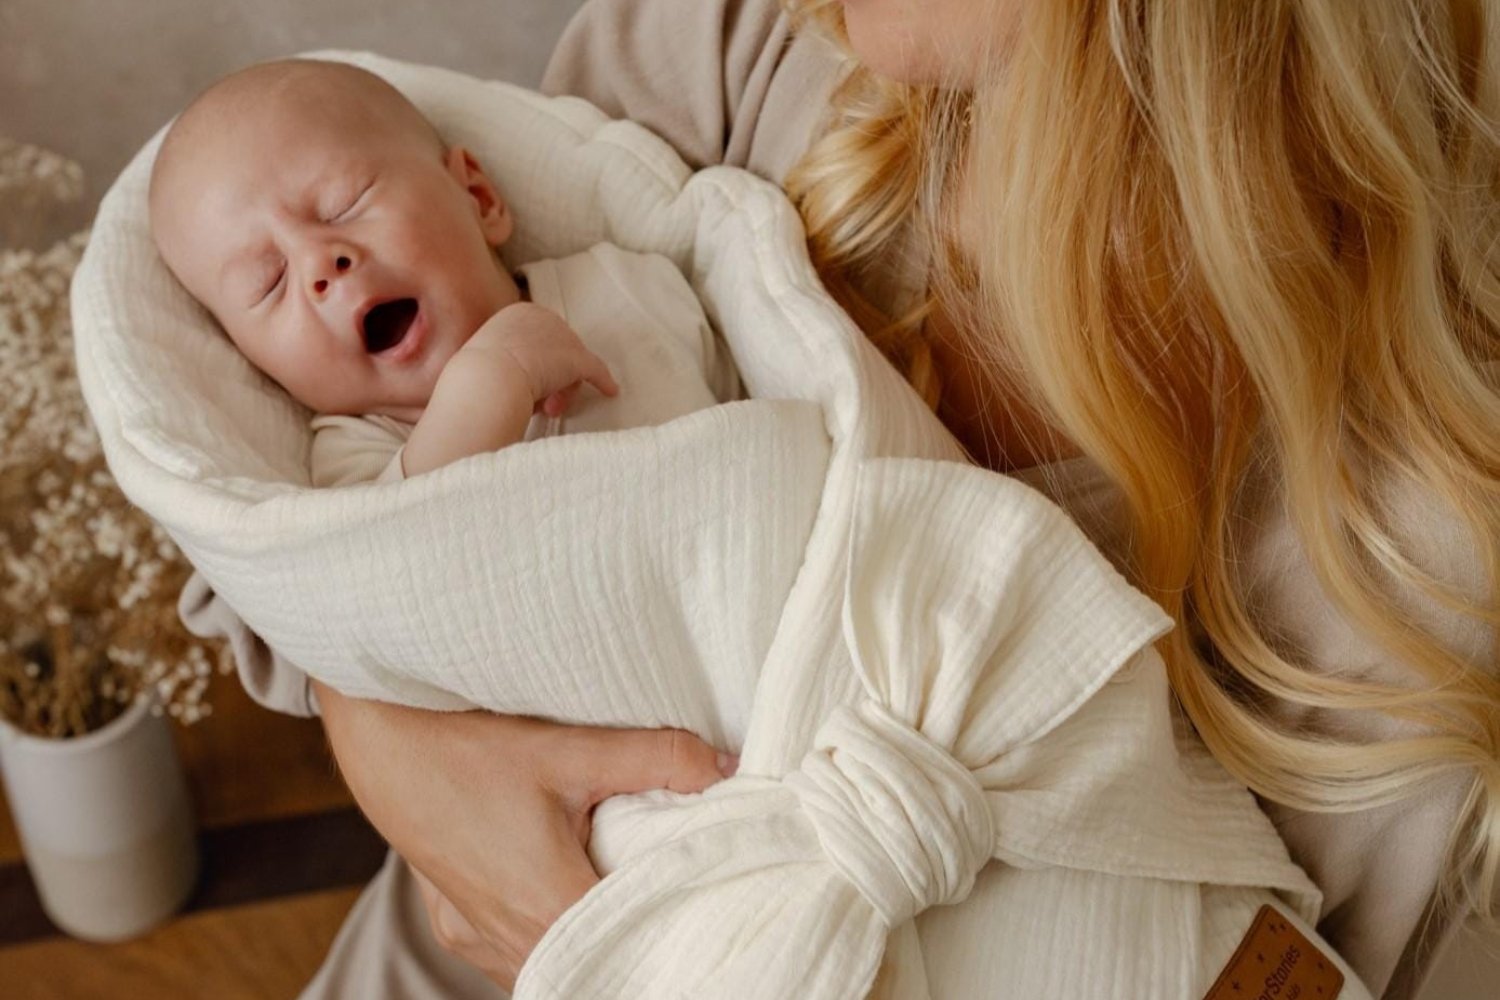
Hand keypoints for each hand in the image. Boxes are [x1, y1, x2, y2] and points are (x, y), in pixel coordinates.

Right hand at [314, 682, 735, 991]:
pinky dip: (546, 933)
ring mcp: (477, 938)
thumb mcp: (572, 748)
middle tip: (669, 891)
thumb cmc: (469, 746)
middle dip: (633, 933)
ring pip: (552, 964)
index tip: (699, 907)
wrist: (381, 739)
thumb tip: (728, 767)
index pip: (630, 948)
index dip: (670, 930)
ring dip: (588, 935)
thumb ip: (658, 759)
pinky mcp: (457, 925)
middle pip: (593, 961)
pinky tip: (565, 894)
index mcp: (548, 906)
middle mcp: (509, 939)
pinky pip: (515, 953)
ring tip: (618, 888)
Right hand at [466, 302, 619, 416]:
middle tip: (542, 404)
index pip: (538, 340)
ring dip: (562, 392)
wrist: (484, 381)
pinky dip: (603, 381)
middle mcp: (543, 317)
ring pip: (571, 366)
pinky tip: (610, 391)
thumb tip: (516, 377)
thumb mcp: (487, 359)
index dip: (536, 366)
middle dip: (551, 380)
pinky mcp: (577, 358)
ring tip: (547, 410)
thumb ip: (504, 359)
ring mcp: (561, 336)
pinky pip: (595, 370)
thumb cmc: (476, 378)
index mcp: (517, 314)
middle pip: (557, 352)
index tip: (528, 385)